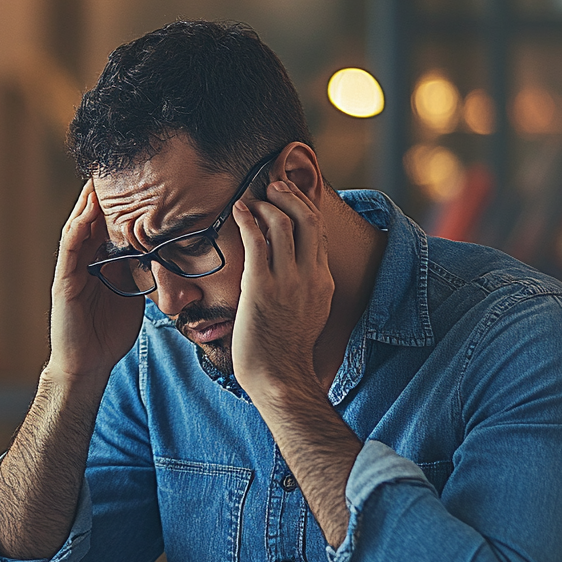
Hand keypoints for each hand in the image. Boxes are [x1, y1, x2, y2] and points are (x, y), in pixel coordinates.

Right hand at [45, 181, 144, 387]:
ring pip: (78, 228)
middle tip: (116, 166)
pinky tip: (85, 214)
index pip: (110, 225)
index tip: (137, 179)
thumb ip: (142, 274)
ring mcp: (71, 269)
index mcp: (101, 263)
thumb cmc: (109, 334)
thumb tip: (167, 258)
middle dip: (102, 195)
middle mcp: (84, 262)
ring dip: (87, 204)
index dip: (121, 204)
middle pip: (92, 219)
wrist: (88, 365)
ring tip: (97, 179)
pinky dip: (77, 230)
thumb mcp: (133, 295)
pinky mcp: (63, 281)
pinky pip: (69, 250)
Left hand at [230, 179, 334, 408]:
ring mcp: (287, 280)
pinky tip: (238, 211)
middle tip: (274, 186)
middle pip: (308, 219)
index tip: (290, 197)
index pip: (318, 233)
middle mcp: (310, 276)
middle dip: (290, 195)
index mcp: (322, 282)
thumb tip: (292, 273)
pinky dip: (247, 219)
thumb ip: (304, 289)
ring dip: (267, 204)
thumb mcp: (308, 314)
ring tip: (253, 198)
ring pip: (283, 223)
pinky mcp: (261, 286)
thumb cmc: (285, 351)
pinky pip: (257, 240)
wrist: (279, 376)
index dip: (304, 208)